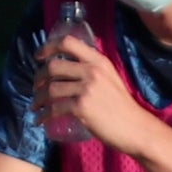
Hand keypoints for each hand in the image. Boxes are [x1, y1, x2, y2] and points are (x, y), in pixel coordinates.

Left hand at [37, 30, 156, 156]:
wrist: (135, 128)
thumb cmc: (120, 105)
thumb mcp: (109, 78)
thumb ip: (90, 69)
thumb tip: (62, 66)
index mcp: (99, 61)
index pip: (68, 42)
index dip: (48, 47)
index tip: (38, 56)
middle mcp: (93, 71)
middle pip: (52, 66)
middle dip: (38, 78)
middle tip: (36, 87)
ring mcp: (87, 88)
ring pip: (50, 88)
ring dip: (38, 99)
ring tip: (36, 106)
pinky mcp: (82, 106)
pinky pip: (53, 108)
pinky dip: (43, 115)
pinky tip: (39, 120)